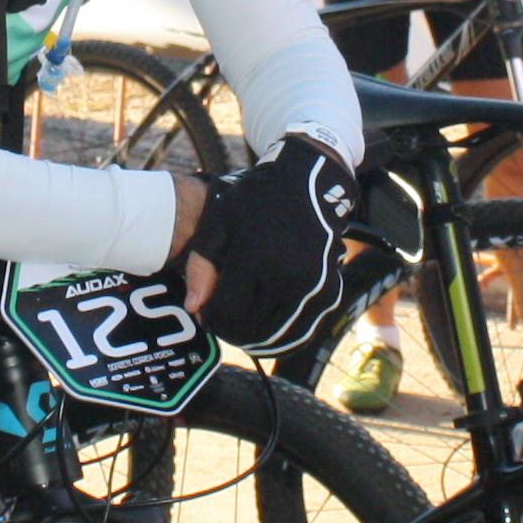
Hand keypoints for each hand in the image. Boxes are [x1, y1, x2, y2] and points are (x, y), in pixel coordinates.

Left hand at [184, 134, 357, 353]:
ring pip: (278, 338)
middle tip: (223, 318)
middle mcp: (288, 278)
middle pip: (250, 330)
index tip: (206, 312)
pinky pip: (301, 331)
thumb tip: (194, 308)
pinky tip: (269, 319)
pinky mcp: (329, 294)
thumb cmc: (256, 203)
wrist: (308, 183)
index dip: (210, 319)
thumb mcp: (219, 223)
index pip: (225, 314)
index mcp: (255, 259)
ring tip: (244, 320)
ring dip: (257, 338)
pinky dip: (283, 334)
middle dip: (230, 331)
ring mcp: (313, 288)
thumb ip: (202, 267)